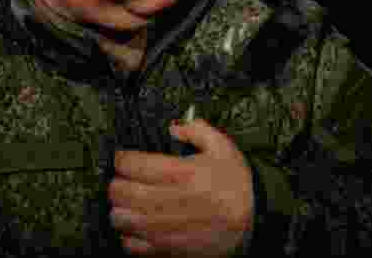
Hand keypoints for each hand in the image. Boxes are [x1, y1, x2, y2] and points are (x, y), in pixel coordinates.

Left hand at [109, 119, 253, 256]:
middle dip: (117, 184)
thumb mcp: (222, 147)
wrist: (254, 218)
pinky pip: (138, 246)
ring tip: (124, 203)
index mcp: (185, 174)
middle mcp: (175, 201)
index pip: (136, 164)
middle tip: (120, 180)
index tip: (123, 158)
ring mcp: (172, 227)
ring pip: (127, 219)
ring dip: (119, 210)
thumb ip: (197, 130)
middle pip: (126, 192)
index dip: (123, 159)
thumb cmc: (235, 183)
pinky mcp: (173, 248)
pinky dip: (129, 237)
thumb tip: (174, 127)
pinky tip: (135, 227)